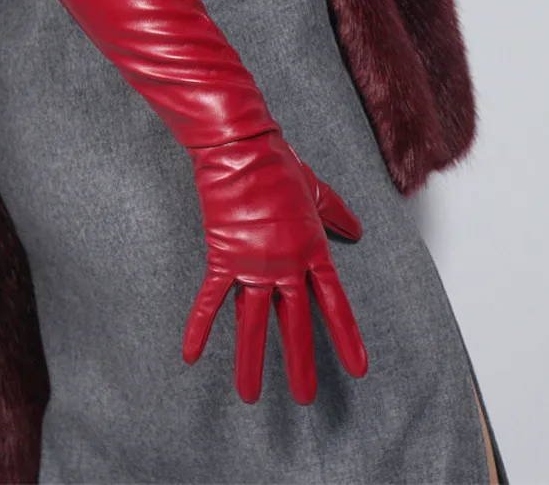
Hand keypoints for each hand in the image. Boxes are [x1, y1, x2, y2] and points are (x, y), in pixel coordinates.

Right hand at [182, 130, 367, 403]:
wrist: (241, 151)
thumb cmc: (280, 165)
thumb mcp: (318, 191)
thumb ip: (337, 215)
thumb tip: (356, 231)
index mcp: (312, 250)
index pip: (333, 303)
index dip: (345, 337)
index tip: (357, 368)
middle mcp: (285, 265)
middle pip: (294, 323)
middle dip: (300, 363)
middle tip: (305, 398)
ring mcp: (253, 265)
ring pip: (252, 323)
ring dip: (251, 361)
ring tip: (250, 397)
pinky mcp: (222, 258)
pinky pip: (210, 299)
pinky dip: (199, 327)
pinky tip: (190, 355)